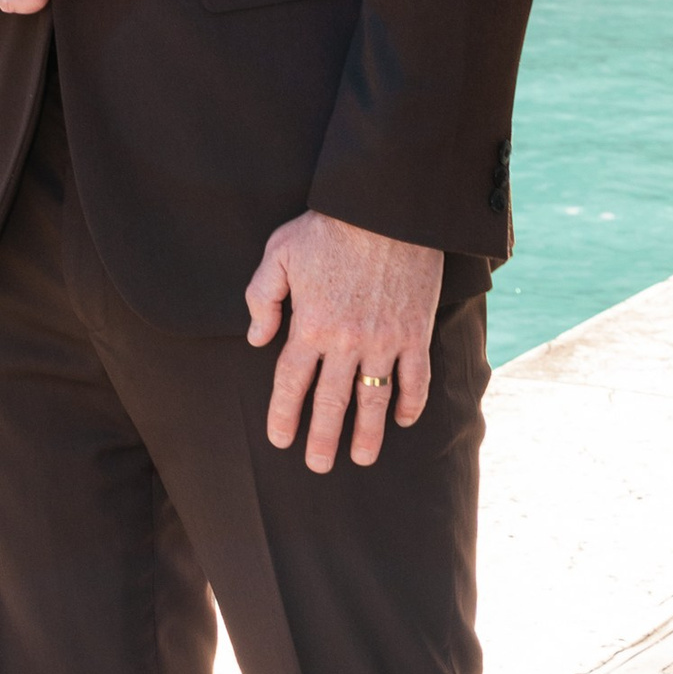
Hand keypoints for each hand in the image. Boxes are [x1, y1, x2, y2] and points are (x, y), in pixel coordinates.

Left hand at [244, 211, 442, 471]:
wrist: (386, 207)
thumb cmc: (329, 225)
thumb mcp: (279, 251)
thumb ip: (261, 296)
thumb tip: (256, 338)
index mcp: (309, 324)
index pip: (292, 383)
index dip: (284, 415)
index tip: (281, 439)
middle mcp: (345, 341)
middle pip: (331, 402)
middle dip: (323, 438)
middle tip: (318, 466)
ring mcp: (384, 339)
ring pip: (374, 398)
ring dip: (368, 433)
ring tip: (362, 458)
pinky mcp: (415, 330)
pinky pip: (416, 377)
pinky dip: (411, 402)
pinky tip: (404, 419)